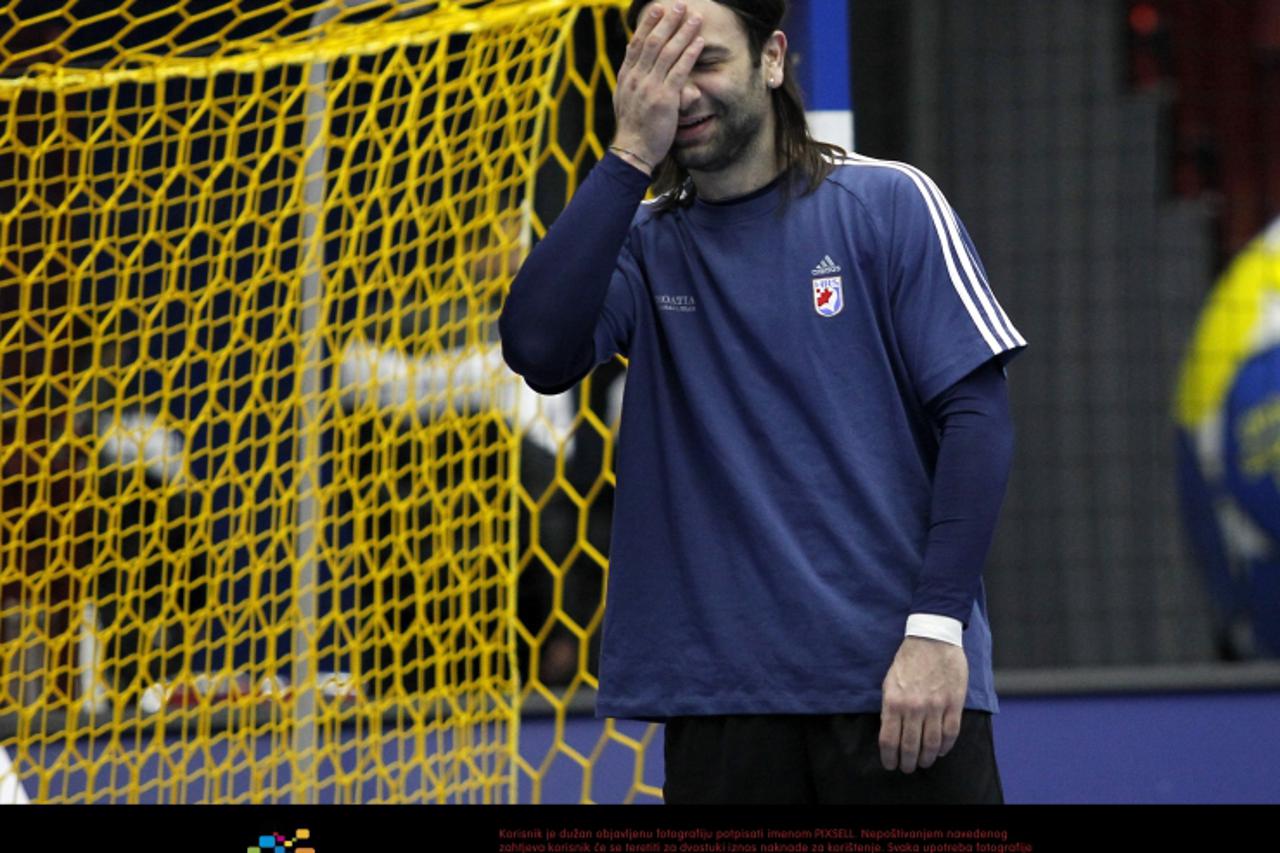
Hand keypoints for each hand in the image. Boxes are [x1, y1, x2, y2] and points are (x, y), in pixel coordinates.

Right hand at [612, 2, 703, 171]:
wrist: (632, 151)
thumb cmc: (633, 129)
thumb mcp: (626, 101)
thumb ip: (633, 83)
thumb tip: (638, 69)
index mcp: (626, 77)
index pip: (636, 44)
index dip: (648, 25)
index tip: (658, 10)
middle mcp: (636, 78)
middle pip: (653, 42)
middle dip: (667, 22)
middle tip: (679, 6)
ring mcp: (649, 87)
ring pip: (667, 52)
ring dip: (682, 32)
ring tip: (695, 18)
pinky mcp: (664, 98)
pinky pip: (679, 70)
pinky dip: (690, 54)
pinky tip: (699, 42)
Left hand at [879, 636, 967, 772]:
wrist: (932, 638)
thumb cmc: (908, 660)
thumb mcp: (889, 682)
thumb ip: (890, 707)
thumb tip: (890, 731)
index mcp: (894, 701)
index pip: (889, 740)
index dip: (889, 757)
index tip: (890, 764)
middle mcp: (914, 707)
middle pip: (910, 746)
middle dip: (907, 762)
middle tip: (907, 768)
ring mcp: (935, 706)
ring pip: (931, 743)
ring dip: (926, 758)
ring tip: (923, 763)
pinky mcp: (953, 703)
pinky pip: (951, 733)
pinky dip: (945, 746)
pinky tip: (940, 751)